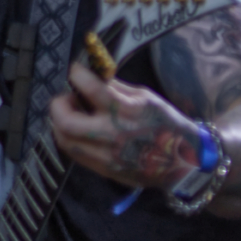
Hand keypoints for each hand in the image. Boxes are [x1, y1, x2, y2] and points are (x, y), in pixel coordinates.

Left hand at [50, 61, 201, 189]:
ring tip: (72, 114)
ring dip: (60, 123)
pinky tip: (79, 130)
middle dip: (59, 104)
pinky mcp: (103, 169)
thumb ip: (115, 88)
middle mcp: (111, 134)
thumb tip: (93, 76)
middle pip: (66, 121)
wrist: (181, 161)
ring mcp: (105, 155)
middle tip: (67, 97)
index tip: (76, 71)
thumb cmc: (165, 124)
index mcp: (125, 111)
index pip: (90, 88)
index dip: (77, 74)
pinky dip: (70, 138)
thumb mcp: (145, 97)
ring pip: (64, 140)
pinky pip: (74, 153)